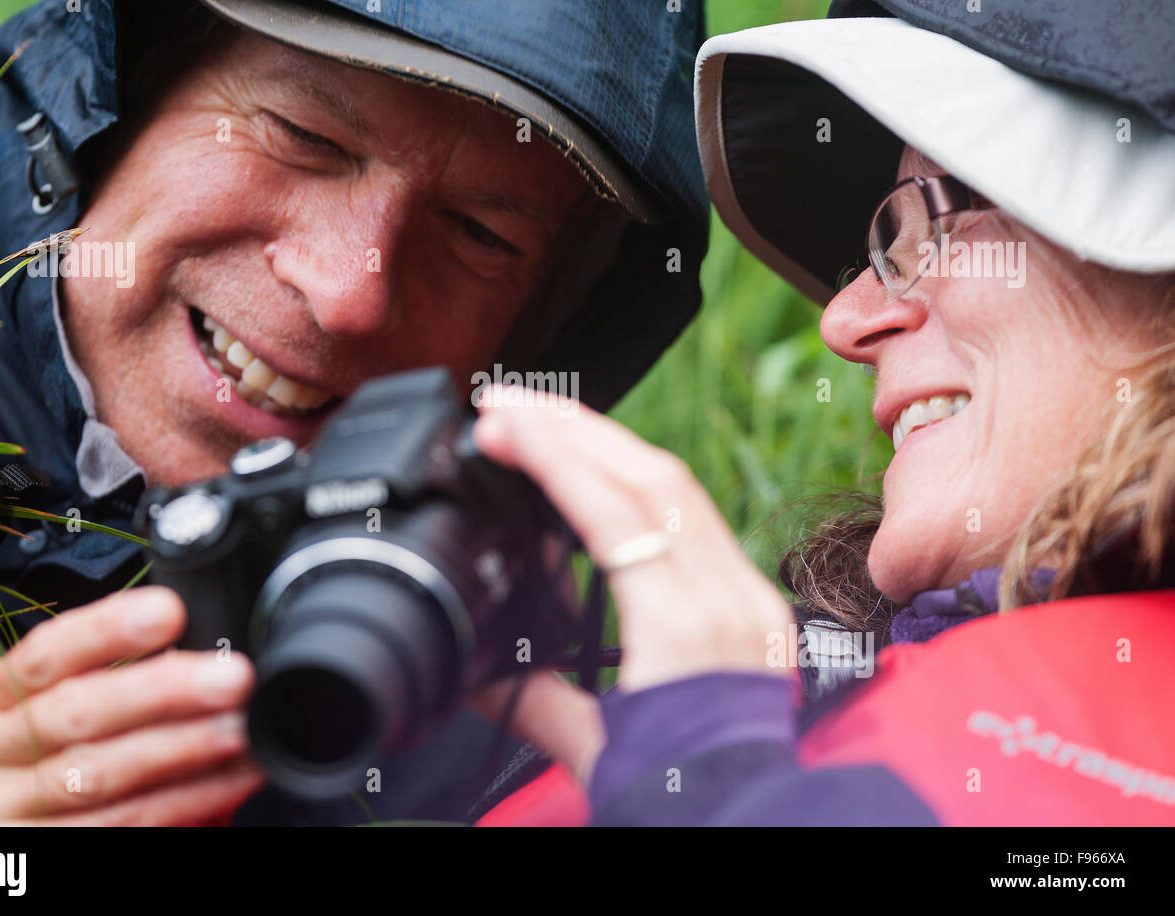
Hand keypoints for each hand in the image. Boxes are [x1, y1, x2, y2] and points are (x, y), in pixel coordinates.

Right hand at [0, 586, 266, 824]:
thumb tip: (187, 647)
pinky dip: (183, 801)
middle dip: (162, 692)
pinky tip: (224, 782)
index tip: (169, 612)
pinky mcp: (30, 858)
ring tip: (241, 731)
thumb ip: (97, 678)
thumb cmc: (34, 763)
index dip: (106, 630)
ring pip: (99, 777)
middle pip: (74, 715)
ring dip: (183, 750)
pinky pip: (120, 826)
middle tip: (231, 677)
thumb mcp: (38, 713)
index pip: (43, 655)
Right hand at [467, 389, 794, 784]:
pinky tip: (601, 476)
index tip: (499, 424)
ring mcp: (749, 597)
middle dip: (575, 427)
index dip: (554, 456)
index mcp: (683, 632)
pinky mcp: (754, 604)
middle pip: (654, 477)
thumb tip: (472, 673)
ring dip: (606, 445)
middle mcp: (727, 600)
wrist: (757, 825)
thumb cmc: (684, 799)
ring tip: (543, 423)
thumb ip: (532, 702)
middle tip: (507, 402)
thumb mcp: (592, 753)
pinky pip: (698, 518)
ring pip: (681, 488)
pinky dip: (641, 483)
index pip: (615, 511)